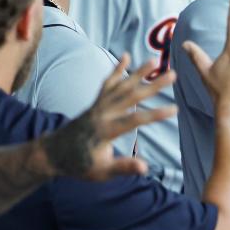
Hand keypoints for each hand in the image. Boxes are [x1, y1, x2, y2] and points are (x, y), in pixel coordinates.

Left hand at [41, 56, 175, 181]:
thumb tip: (145, 167)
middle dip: (153, 85)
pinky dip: (117, 70)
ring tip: (155, 61)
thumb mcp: (101, 172)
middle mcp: (102, 114)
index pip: (134, 120)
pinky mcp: (96, 102)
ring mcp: (98, 106)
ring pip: (121, 86)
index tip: (175, 109)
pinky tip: (126, 57)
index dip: (155, 114)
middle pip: (131, 96)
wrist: (53, 153)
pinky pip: (107, 83)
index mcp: (105, 131)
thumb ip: (123, 168)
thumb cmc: (80, 165)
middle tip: (173, 75)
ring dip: (138, 73)